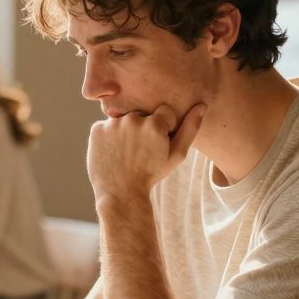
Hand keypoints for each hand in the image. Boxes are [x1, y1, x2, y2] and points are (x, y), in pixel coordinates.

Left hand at [87, 103, 204, 203]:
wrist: (121, 193)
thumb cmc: (152, 174)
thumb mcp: (176, 155)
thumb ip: (190, 129)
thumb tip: (201, 106)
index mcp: (155, 124)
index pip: (164, 112)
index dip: (163, 128)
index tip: (158, 143)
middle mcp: (133, 119)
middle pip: (142, 114)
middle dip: (143, 128)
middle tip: (141, 150)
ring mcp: (112, 124)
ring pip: (123, 119)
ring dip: (126, 130)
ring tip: (127, 152)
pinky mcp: (96, 129)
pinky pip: (106, 125)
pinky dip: (109, 136)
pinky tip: (114, 151)